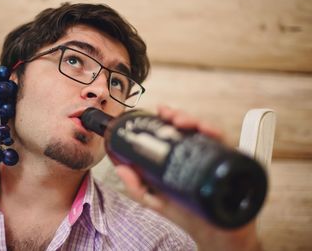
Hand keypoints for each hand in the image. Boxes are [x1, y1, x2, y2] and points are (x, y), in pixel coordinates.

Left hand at [114, 105, 262, 250]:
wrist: (214, 235)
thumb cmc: (185, 215)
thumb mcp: (155, 200)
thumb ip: (136, 187)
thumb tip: (120, 168)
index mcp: (177, 158)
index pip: (172, 133)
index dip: (164, 119)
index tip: (157, 112)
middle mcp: (195, 154)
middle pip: (188, 128)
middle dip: (177, 116)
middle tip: (168, 115)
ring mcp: (210, 158)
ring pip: (204, 131)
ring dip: (193, 121)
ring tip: (181, 121)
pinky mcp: (226, 164)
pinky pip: (224, 145)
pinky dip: (215, 134)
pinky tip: (207, 131)